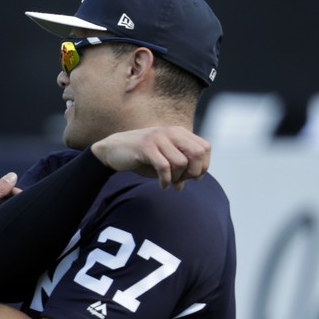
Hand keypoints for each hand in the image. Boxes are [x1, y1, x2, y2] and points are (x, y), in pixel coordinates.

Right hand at [89, 126, 210, 189]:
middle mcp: (171, 132)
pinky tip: (162, 186)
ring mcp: (158, 138)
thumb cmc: (140, 156)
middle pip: (197, 153)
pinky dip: (165, 181)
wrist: (112, 149)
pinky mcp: (146, 147)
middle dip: (194, 172)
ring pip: (181, 162)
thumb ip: (176, 169)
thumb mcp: (162, 159)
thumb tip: (183, 185)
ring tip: (169, 183)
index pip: (205, 147)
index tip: (194, 177)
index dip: (204, 165)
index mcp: (178, 132)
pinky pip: (164, 167)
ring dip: (177, 178)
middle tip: (183, 181)